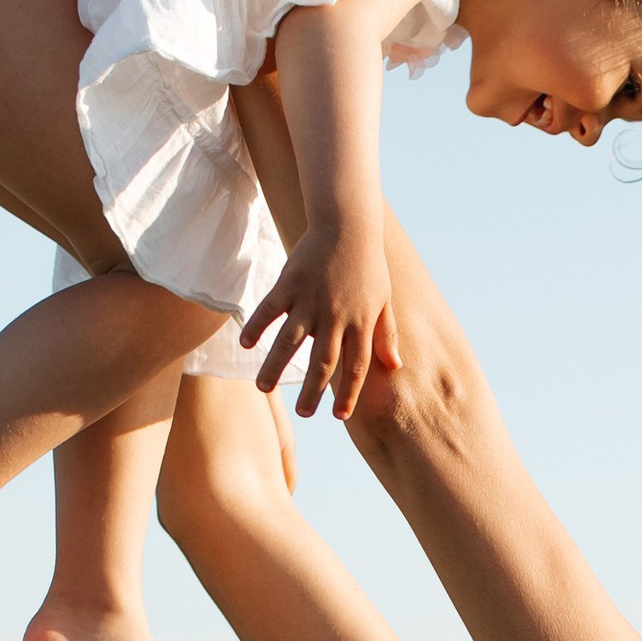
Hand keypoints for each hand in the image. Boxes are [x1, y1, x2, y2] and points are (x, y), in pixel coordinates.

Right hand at [243, 214, 400, 419]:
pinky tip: (246, 345)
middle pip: (323, 362)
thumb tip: (395, 366)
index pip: (356, 367)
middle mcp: (335, 316)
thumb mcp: (384, 299)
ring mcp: (310, 300)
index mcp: (361, 323)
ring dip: (276, 367)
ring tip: (264, 388)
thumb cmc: (368, 265)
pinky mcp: (290, 283)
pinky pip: (270, 310)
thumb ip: (386, 334)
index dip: (348, 393)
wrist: (347, 224)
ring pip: (290, 341)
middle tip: (304, 414)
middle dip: (312, 391)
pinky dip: (257, 327)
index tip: (339, 416)